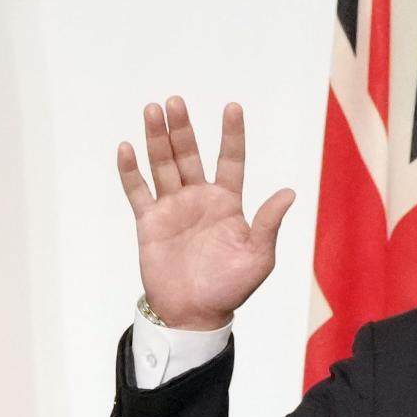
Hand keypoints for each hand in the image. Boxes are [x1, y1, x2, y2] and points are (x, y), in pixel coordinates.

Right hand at [113, 97, 291, 335]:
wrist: (193, 314)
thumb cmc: (230, 288)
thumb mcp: (258, 257)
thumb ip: (269, 223)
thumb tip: (289, 192)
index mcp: (227, 203)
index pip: (230, 160)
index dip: (232, 134)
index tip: (232, 107)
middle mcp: (199, 198)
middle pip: (190, 154)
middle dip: (183, 128)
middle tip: (175, 101)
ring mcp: (172, 207)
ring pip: (163, 165)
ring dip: (157, 138)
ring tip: (152, 110)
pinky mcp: (149, 222)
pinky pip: (138, 191)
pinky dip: (131, 170)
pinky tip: (127, 148)